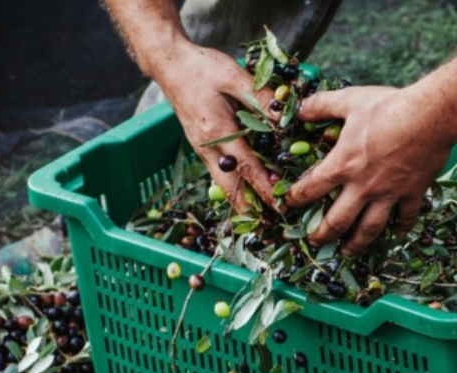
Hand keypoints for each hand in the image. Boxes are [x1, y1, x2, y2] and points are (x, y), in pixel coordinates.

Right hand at [156, 44, 278, 209]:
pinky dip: (235, 187)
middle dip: (251, 208)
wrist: (170, 65)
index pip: (246, 166)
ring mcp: (203, 150)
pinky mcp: (203, 148)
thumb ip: (261, 98)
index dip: (264, 188)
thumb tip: (286, 117)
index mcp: (217, 131)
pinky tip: (249, 194)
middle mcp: (208, 147)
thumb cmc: (201, 68)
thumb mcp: (234, 76)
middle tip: (270, 225)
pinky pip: (220, 174)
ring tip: (262, 218)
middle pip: (230, 187)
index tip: (279, 206)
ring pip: (223, 185)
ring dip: (242, 202)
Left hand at [286, 86, 456, 254]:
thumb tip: (300, 109)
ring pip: (369, 229)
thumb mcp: (349, 100)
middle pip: (337, 222)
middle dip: (322, 235)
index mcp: (343, 165)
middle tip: (314, 241)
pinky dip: (401, 228)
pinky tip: (396, 234)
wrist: (430, 117)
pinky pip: (405, 217)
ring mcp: (389, 194)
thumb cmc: (387, 107)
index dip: (296, 199)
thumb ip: (322, 106)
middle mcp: (363, 187)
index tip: (289, 205)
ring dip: (356, 243)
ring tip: (347, 252)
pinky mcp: (412, 194)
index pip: (310, 190)